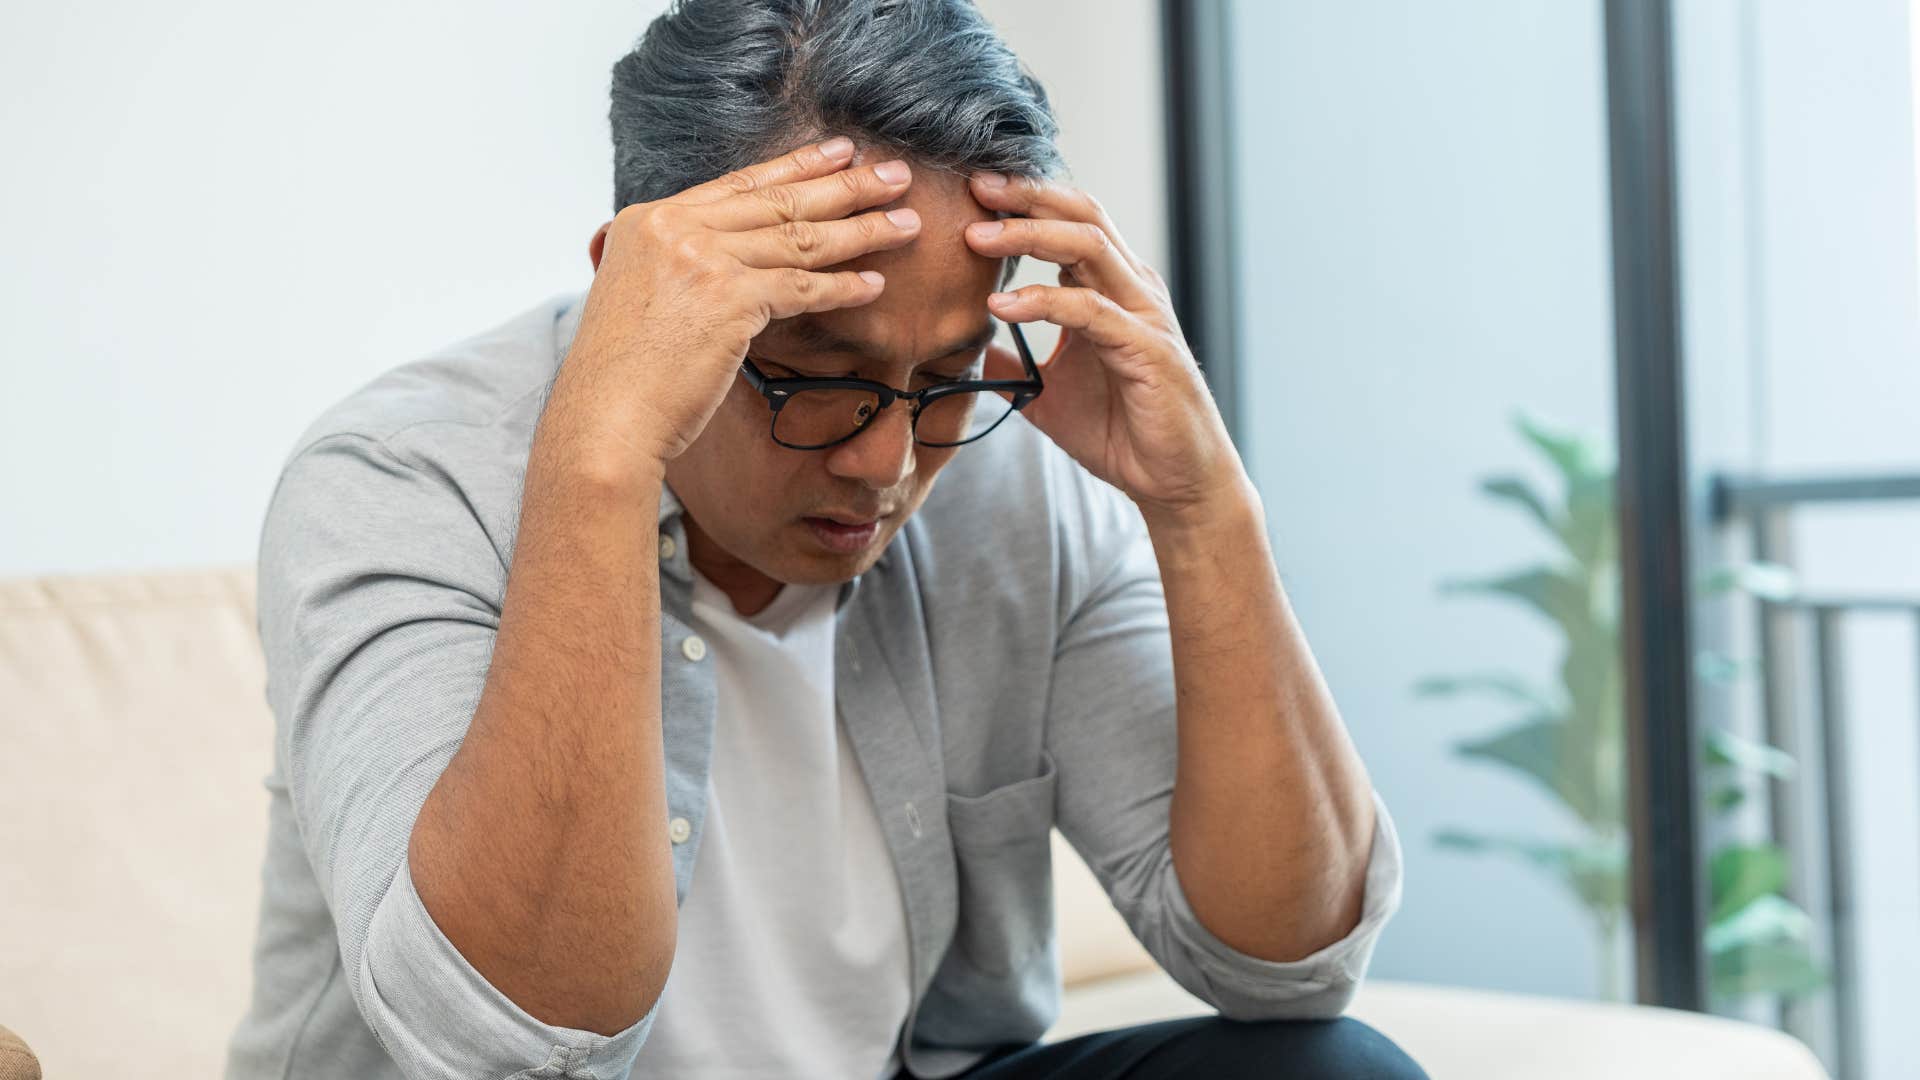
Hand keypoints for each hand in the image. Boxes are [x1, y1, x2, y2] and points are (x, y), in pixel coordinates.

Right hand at [558, 137, 921, 469]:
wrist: (605, 419)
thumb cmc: (624, 376)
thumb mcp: (638, 297)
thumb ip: (673, 267)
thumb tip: (718, 266)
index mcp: (648, 220)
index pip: (739, 185)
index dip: (796, 167)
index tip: (838, 153)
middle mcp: (672, 228)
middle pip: (778, 201)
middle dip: (845, 186)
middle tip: (895, 174)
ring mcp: (700, 258)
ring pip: (799, 237)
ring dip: (861, 229)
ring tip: (907, 222)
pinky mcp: (728, 298)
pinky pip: (802, 286)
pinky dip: (843, 285)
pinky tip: (876, 283)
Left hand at [964, 173, 1247, 523]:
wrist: (1175, 481)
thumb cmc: (1122, 432)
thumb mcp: (1049, 395)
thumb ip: (1014, 368)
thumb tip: (971, 355)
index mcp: (1112, 288)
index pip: (1069, 222)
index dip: (1024, 200)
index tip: (972, 192)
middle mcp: (1132, 289)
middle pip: (1081, 215)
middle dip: (1026, 196)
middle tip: (975, 188)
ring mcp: (1143, 315)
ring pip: (1088, 247)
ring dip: (1029, 235)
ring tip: (977, 237)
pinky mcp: (1146, 349)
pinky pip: (1090, 310)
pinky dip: (1043, 301)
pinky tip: (1002, 307)